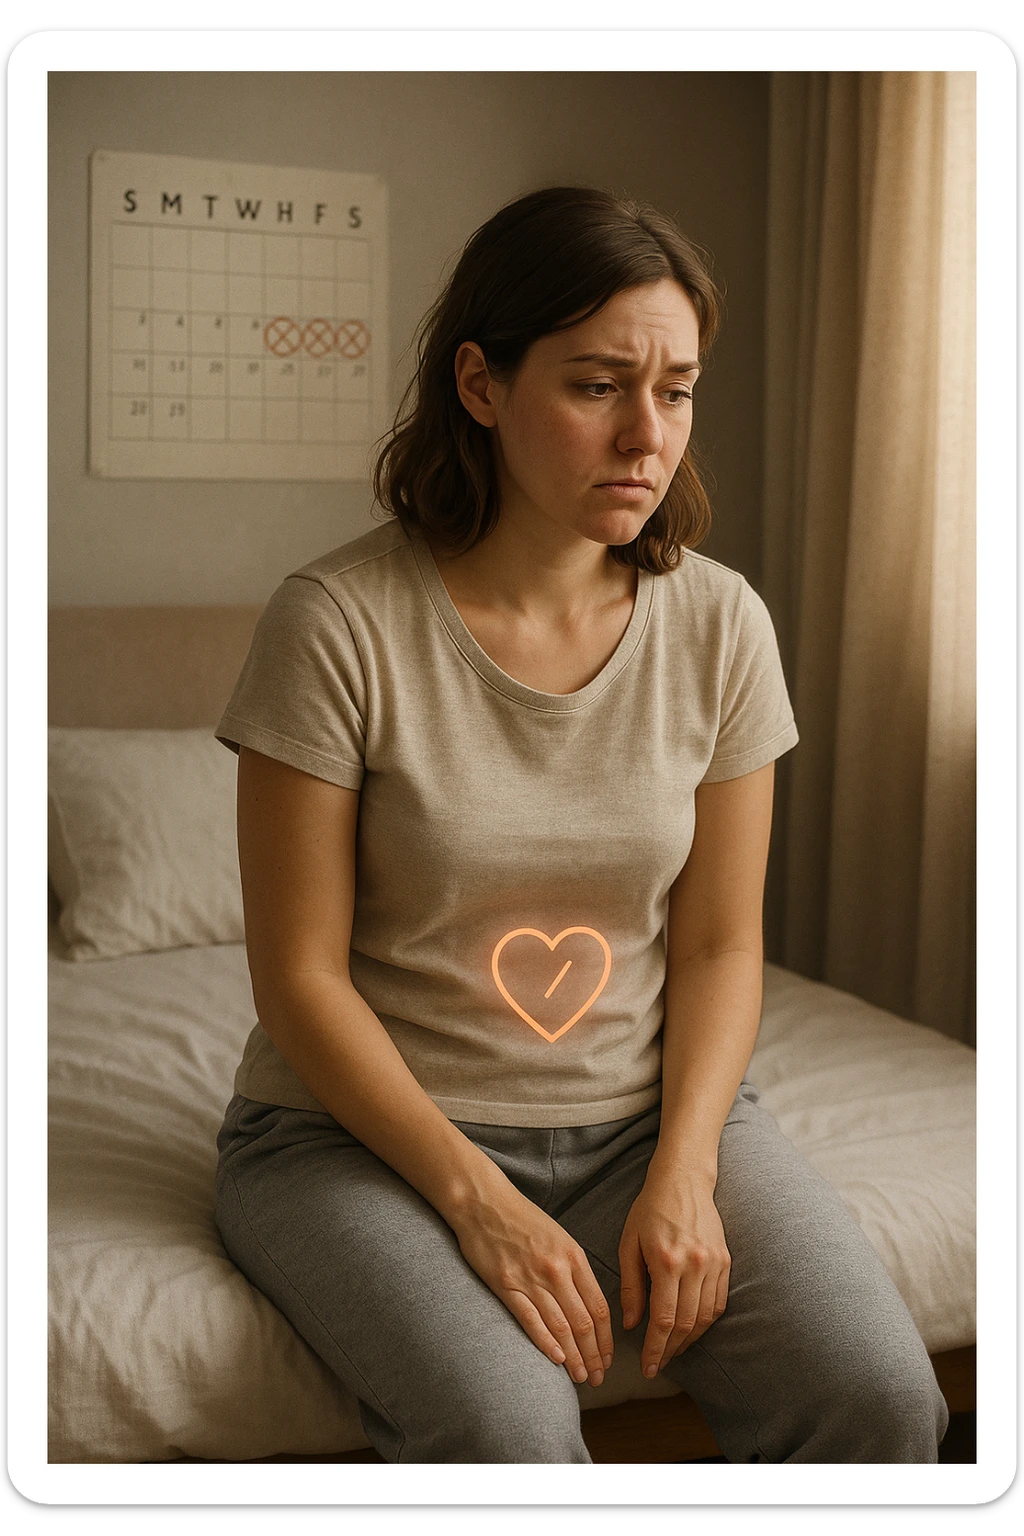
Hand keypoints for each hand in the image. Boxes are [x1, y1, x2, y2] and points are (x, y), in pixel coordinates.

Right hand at [451, 1185, 614, 1388]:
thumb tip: (587, 1303)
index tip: (608, 1357)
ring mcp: (531, 1279)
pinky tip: (556, 1360)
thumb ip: (574, 1268)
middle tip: (598, 1377)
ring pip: (561, 1326)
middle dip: (593, 1355)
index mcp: (573, 1257)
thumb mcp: (558, 1237)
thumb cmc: (521, 1218)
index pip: (598, 1306)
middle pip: (583, 1322)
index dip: (605, 1338)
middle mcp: (557, 1270)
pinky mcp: (507, 1285)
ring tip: (580, 1377)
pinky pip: (531, 1320)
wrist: (484, 1203)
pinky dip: (545, 1343)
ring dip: (573, 1357)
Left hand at [618, 1171, 730, 1377]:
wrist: (683, 1180)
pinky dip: (706, 1321)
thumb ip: (631, 1286)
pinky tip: (692, 1329)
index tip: (647, 1367)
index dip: (655, 1348)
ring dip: (690, 1340)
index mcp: (666, 1260)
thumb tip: (631, 1325)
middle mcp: (694, 1264)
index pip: (664, 1319)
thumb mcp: (629, 1243)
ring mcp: (714, 1263)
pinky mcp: (726, 1261)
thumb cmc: (650, 1209)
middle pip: (686, 1323)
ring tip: (672, 1351)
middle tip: (657, 1365)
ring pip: (705, 1317)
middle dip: (671, 1350)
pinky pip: (719, 1302)